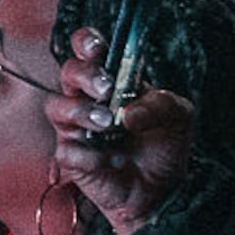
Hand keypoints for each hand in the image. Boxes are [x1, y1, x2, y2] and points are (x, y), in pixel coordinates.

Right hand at [48, 28, 197, 234]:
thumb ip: (161, 104)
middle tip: (107, 89)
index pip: (88, 50)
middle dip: (85, 76)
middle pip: (68, 72)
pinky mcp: (70, 158)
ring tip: (109, 125)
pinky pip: (66, 149)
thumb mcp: (178, 118)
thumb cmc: (164, 147)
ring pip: (56, 107)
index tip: (98, 47)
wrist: (162, 192)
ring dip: (82, 112)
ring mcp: (76, 128)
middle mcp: (89, 100)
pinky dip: (90, 155)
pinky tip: (114, 161)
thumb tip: (128, 112)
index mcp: (113, 81)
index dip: (86, 42)